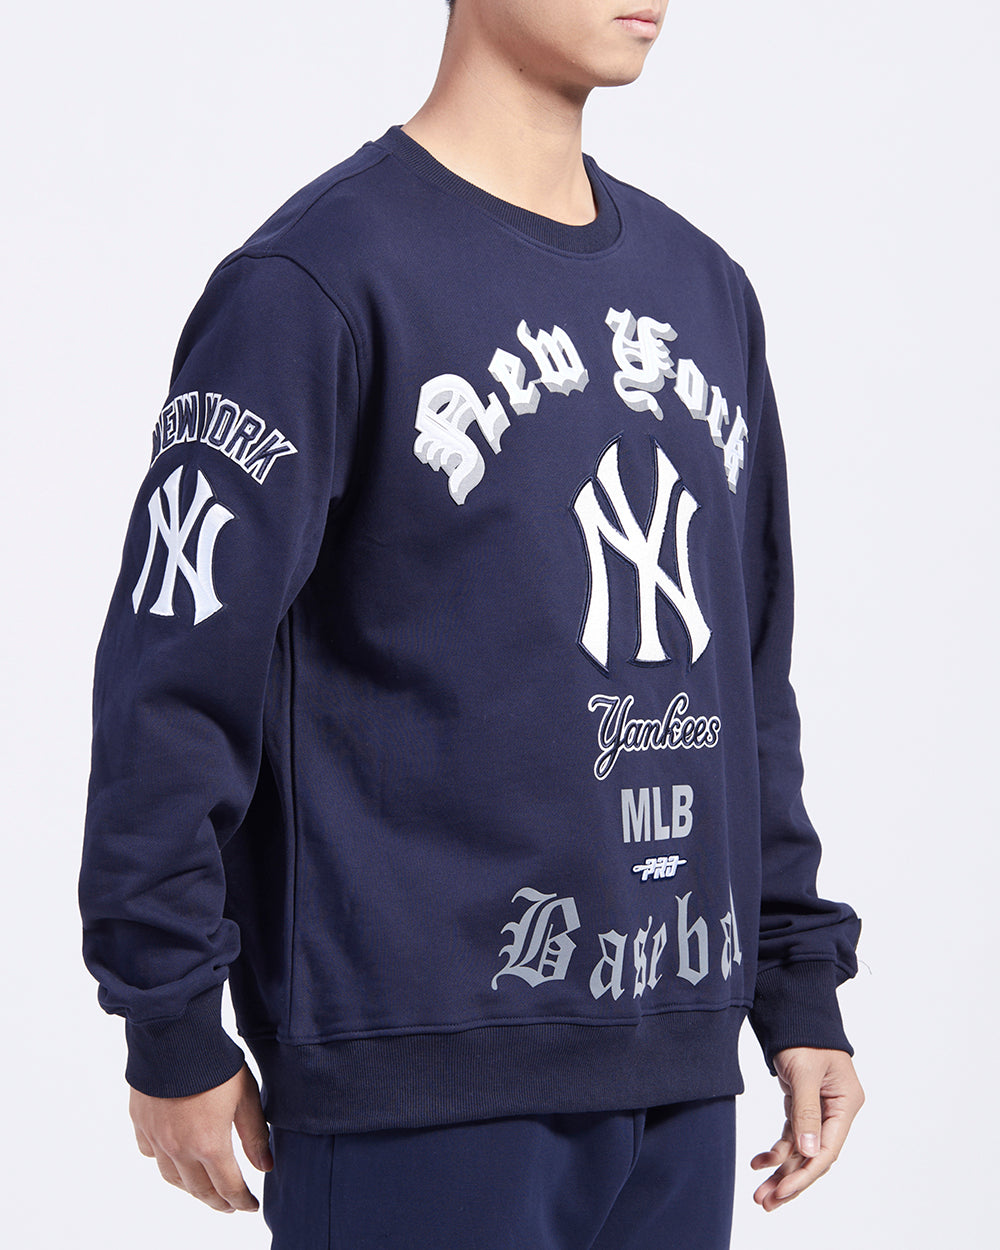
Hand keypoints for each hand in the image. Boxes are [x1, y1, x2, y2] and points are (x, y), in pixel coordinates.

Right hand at [130, 1063, 272, 1212]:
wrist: (174, 1036)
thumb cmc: (214, 1063)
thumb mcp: (246, 1096)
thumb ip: (255, 1135)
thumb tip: (266, 1167)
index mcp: (210, 1144)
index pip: (229, 1188)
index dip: (242, 1202)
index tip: (251, 1207)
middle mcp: (180, 1149)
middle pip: (200, 1190)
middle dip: (218, 1201)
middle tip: (230, 1205)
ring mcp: (157, 1138)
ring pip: (173, 1178)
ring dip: (191, 1188)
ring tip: (204, 1188)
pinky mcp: (141, 1123)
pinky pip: (152, 1154)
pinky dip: (165, 1162)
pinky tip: (174, 1158)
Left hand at [750, 1047, 863, 1211]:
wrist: (793, 1011)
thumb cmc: (805, 1036)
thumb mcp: (805, 1072)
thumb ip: (806, 1111)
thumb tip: (809, 1152)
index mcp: (846, 1104)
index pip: (827, 1149)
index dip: (805, 1174)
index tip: (783, 1191)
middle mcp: (836, 1111)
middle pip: (815, 1156)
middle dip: (791, 1180)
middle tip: (766, 1202)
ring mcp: (820, 1110)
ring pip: (801, 1151)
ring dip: (781, 1172)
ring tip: (760, 1194)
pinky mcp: (803, 1106)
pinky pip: (791, 1136)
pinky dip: (776, 1150)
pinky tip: (759, 1163)